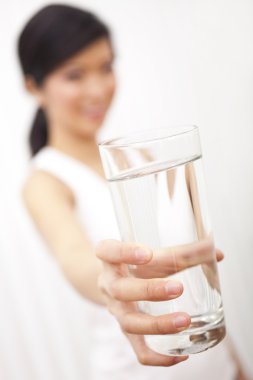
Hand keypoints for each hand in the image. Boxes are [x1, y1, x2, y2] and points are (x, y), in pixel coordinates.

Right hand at [96, 239, 222, 365]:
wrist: (116, 281)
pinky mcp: (127, 331)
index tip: (147, 254)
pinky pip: (138, 350)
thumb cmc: (139, 264)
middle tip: (177, 288)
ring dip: (157, 324)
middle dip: (148, 290)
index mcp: (110, 258)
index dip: (124, 253)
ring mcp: (116, 310)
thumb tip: (216, 254)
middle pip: (120, 290)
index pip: (108, 251)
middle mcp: (108, 284)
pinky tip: (182, 354)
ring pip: (128, 323)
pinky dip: (159, 356)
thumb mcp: (153, 253)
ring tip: (185, 321)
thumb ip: (182, 253)